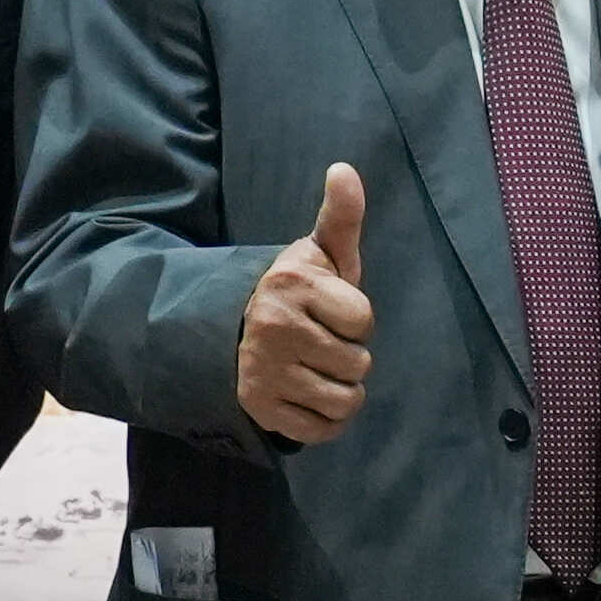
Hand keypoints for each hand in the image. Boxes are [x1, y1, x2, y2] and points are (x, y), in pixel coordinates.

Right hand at [240, 160, 374, 443]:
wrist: (236, 333)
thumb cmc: (298, 292)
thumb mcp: (321, 254)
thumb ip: (341, 217)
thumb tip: (344, 169)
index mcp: (291, 285)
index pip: (364, 319)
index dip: (356, 319)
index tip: (331, 312)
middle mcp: (272, 327)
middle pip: (358, 363)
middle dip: (349, 356)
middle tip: (320, 342)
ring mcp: (262, 371)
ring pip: (346, 401)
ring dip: (342, 390)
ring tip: (317, 368)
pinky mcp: (258, 409)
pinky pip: (322, 431)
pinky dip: (325, 421)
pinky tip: (308, 395)